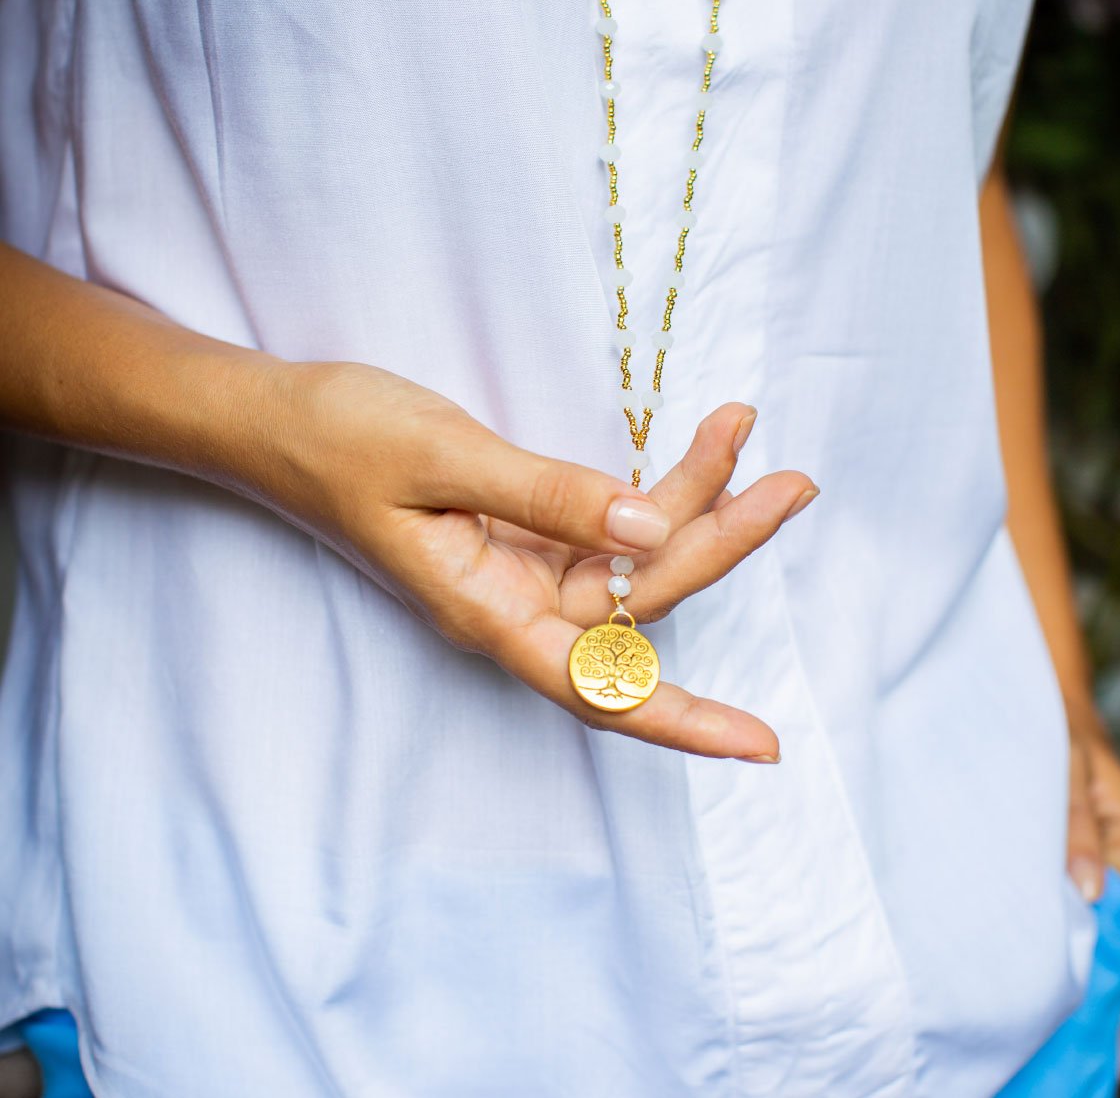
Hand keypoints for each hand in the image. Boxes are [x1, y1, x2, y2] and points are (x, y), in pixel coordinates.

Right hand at [263, 361, 816, 759]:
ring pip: (632, 557)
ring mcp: (522, 569)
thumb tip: (647, 525)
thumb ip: (545, 493)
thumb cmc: (343, 441)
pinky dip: (654, 485)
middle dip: (719, 544)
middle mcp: (514, 604)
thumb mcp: (443, 457)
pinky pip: (608, 524)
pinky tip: (696, 448)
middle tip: (791, 484)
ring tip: (745, 431)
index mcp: (486, 612)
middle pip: (639, 603)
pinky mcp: (524, 531)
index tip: (760, 747)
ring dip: (696, 500)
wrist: (281, 420)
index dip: (681, 723)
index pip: (599, 688)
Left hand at [1065, 707, 1119, 1084]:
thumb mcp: (1057, 776)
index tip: (1092, 1041)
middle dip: (1115, 1008)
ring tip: (1091, 1058)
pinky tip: (1105, 1015)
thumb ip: (1073, 833)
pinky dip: (1114, 966)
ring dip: (1111, 988)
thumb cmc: (1053, 738)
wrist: (1057, 708)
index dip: (1102, 984)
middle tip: (1097, 1073)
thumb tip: (1087, 894)